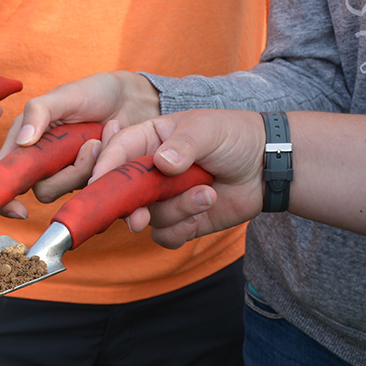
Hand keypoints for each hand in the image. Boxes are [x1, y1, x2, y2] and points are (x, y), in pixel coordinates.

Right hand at [0, 71, 159, 217]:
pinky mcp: (91, 179)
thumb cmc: (93, 92)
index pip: (4, 175)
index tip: (19, 210)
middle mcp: (43, 161)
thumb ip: (39, 112)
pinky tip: (111, 150)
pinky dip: (105, 173)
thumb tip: (23, 141)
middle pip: (42, 190)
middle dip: (69, 172)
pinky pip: (94, 192)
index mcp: (25, 140)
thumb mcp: (64, 96)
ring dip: (89, 168)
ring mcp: (68, 173)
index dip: (3, 197)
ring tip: (102, 140)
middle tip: (90, 144)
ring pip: (70, 192)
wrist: (131, 100)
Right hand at [91, 109, 265, 248]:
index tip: (99, 184)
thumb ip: (184, 144)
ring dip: (177, 211)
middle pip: (121, 193)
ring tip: (207, 194)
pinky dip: (182, 229)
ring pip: (147, 217)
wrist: (267, 165)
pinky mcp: (178, 219)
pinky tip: (204, 210)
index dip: (104, 168)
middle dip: (130, 206)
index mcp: (148, 140)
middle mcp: (149, 171)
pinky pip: (165, 235)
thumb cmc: (234, 136)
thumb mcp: (208, 130)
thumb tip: (162, 163)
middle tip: (139, 216)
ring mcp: (162, 197)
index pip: (117, 152)